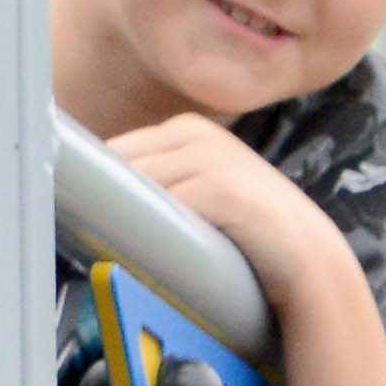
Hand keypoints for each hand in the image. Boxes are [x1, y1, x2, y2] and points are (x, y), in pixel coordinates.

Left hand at [110, 109, 362, 317]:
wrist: (307, 257)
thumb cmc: (243, 228)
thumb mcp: (195, 190)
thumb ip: (154, 182)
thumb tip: (86, 196)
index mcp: (183, 128)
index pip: (113, 150)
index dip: (93, 184)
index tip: (78, 212)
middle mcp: (195, 133)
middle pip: (117, 164)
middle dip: (101, 197)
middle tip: (89, 233)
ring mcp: (211, 157)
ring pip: (136, 183)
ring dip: (120, 214)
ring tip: (111, 244)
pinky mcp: (224, 188)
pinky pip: (165, 205)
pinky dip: (147, 227)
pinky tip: (142, 246)